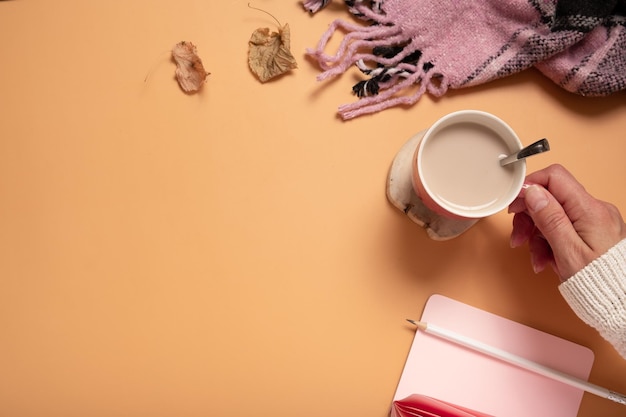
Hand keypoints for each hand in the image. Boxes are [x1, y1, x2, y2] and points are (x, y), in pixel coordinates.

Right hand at [508, 164, 625, 280]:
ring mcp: (594, 221)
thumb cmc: (599, 283)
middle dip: (529, 217)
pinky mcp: (592, 232)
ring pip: (553, 216)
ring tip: (535, 258)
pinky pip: (563, 228)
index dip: (530, 187)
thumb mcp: (567, 252)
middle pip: (550, 198)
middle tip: (518, 236)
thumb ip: (549, 218)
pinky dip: (549, 243)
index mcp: (589, 210)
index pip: (554, 178)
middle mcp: (594, 210)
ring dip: (537, 235)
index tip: (514, 203)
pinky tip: (547, 260)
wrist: (621, 303)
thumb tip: (533, 191)